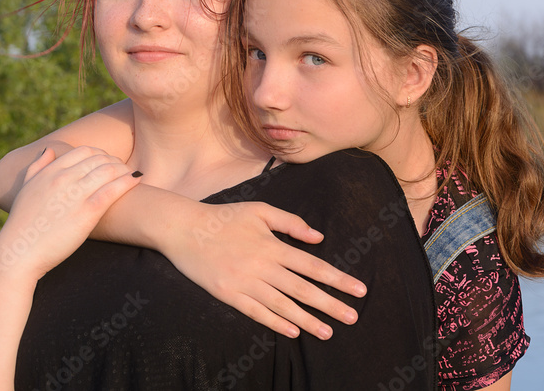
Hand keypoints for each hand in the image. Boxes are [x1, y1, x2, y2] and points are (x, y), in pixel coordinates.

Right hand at [0, 146, 140, 282]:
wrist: (19, 252)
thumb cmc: (23, 224)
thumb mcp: (26, 189)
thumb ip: (37, 167)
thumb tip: (49, 150)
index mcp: (50, 171)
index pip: (83, 151)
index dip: (100, 153)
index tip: (108, 162)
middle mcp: (63, 178)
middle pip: (99, 158)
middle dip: (115, 161)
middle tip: (124, 169)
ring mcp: (75, 194)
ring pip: (109, 170)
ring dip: (124, 169)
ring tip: (132, 175)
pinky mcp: (87, 212)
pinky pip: (113, 189)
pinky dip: (128, 181)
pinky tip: (137, 180)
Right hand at [162, 200, 366, 339]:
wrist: (184, 229)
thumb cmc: (225, 217)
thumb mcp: (260, 210)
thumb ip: (291, 223)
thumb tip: (319, 237)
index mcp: (272, 245)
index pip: (313, 265)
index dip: (337, 279)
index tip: (358, 289)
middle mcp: (262, 266)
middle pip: (303, 289)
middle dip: (330, 304)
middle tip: (353, 317)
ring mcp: (245, 282)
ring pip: (283, 305)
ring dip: (307, 320)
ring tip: (328, 332)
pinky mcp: (228, 295)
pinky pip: (256, 312)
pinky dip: (276, 322)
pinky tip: (293, 332)